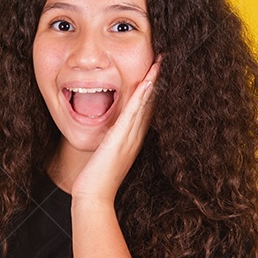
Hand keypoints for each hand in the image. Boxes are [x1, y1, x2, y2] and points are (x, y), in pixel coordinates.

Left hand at [71, 57, 160, 204]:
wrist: (94, 197)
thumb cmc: (96, 180)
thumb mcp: (107, 157)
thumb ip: (111, 145)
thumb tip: (109, 137)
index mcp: (132, 140)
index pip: (145, 110)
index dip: (152, 91)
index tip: (155, 73)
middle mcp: (135, 137)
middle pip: (150, 104)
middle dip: (156, 82)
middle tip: (163, 60)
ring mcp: (130, 138)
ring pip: (145, 105)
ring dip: (153, 82)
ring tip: (159, 62)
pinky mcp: (120, 139)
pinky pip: (133, 113)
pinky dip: (141, 96)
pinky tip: (147, 81)